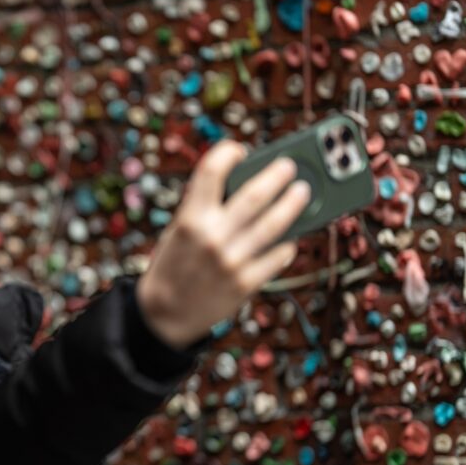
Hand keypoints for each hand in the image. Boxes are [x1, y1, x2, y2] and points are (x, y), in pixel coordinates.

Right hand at [135, 140, 311, 349]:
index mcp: (190, 218)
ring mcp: (232, 261)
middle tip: (289, 166)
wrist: (162, 315)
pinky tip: (291, 237)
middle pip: (255, 194)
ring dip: (293, 203)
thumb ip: (205, 208)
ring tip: (302, 192)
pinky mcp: (246, 283)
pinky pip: (278, 256)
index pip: (212, 171)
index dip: (228, 153)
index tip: (239, 149)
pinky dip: (287, 243)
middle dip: (277, 174)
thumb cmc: (173, 266)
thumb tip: (248, 184)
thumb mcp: (178, 230)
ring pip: (275, 223)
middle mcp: (213, 237)